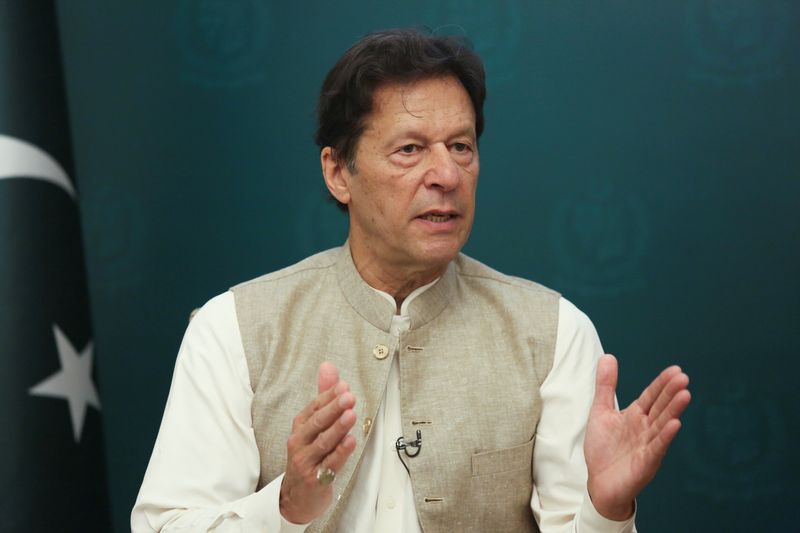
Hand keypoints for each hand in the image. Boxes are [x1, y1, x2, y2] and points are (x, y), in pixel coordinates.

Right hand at [279, 362, 357, 523]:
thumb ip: (323, 397)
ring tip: (351, 415)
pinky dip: (340, 453)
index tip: (344, 386)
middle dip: (333, 409)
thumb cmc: (309, 456)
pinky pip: (329, 464)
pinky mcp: (314, 479)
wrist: (296, 497)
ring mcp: (306, 462)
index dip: (328, 396)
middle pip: (316, 423)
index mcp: (300, 428)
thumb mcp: (314, 427)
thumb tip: (328, 366)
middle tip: (348, 396)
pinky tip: (351, 441)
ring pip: (323, 443)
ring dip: (338, 429)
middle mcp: (299, 443)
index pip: (313, 408)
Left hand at [584, 355, 690, 519]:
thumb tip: (608, 356)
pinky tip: (675, 424)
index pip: (652, 396)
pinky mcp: (646, 462)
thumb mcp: (600, 411)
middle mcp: (645, 428)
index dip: (662, 383)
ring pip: (663, 424)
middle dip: (671, 393)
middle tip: (683, 377)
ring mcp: (648, 445)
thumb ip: (606, 386)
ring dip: (673, 410)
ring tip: (685, 395)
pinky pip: (657, 447)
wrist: (599, 482)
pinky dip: (665, 436)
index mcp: (635, 415)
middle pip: (660, 407)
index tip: (676, 369)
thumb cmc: (603, 448)